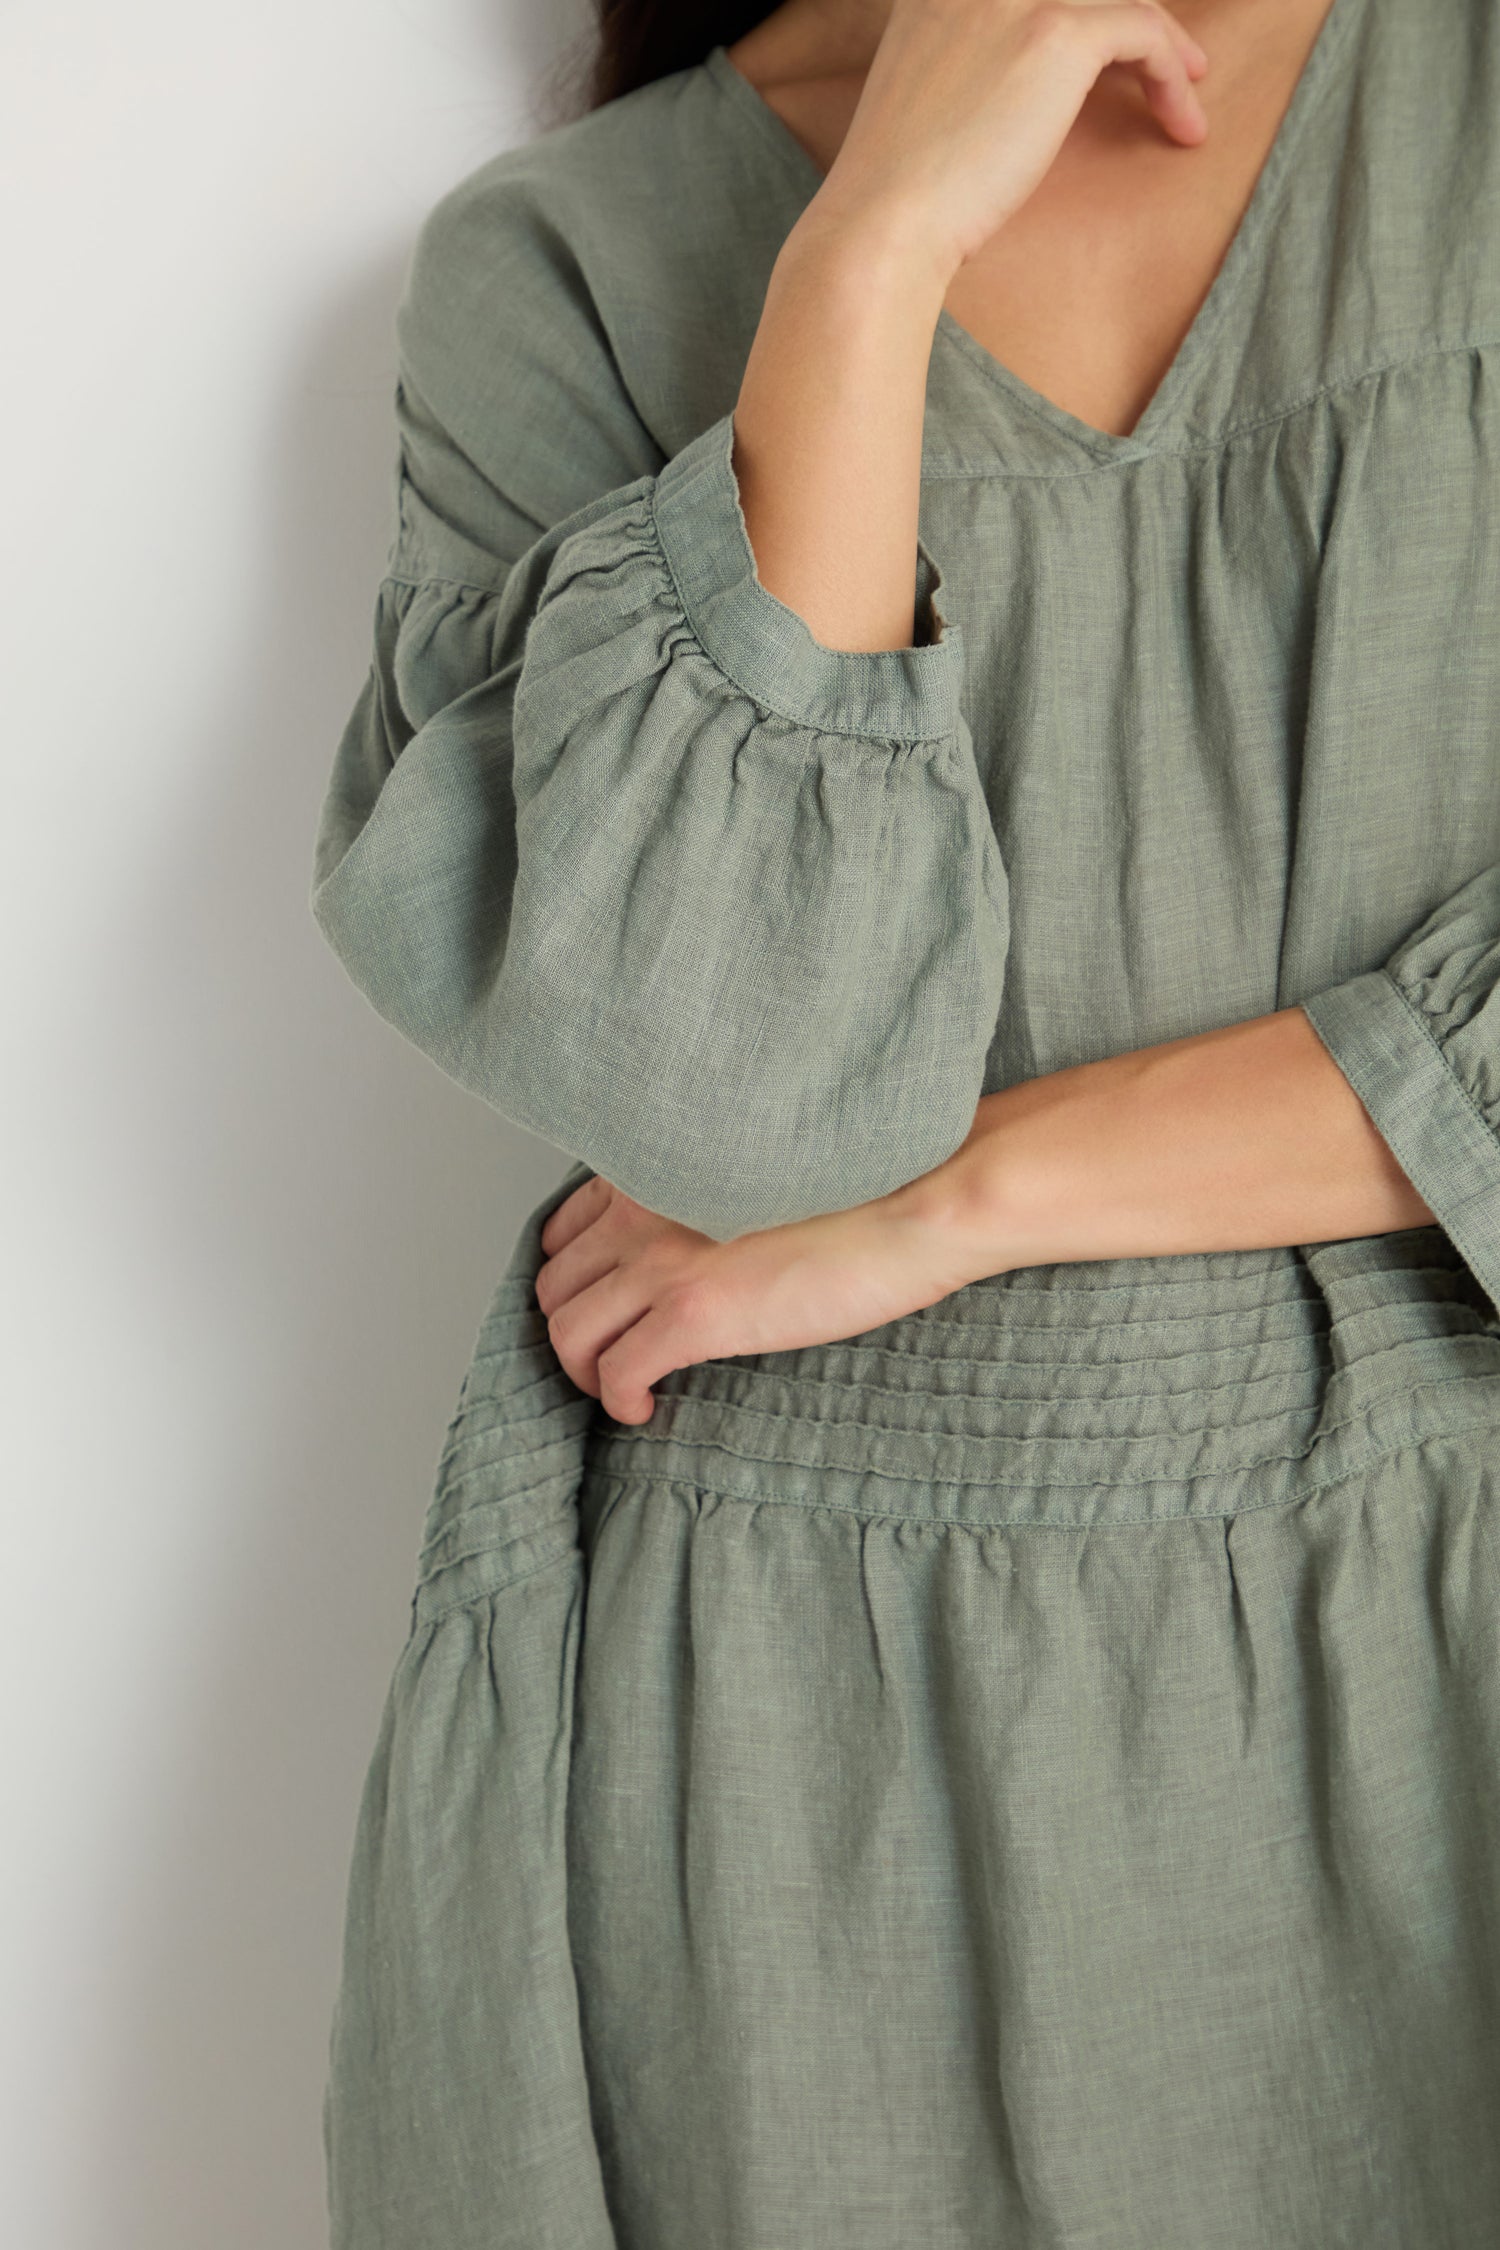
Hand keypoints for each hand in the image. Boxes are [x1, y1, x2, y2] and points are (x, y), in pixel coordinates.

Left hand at [534, 1171, 984, 1425]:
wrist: (918, 1200)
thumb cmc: (866, 1186)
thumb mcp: (757, 1173)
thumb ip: (706, 1195)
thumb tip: (697, 1242)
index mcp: (662, 1166)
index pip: (567, 1227)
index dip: (576, 1276)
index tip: (602, 1305)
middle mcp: (645, 1205)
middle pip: (556, 1282)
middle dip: (575, 1327)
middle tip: (610, 1356)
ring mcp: (664, 1259)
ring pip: (568, 1330)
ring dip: (585, 1370)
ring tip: (622, 1386)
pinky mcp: (695, 1312)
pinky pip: (615, 1372)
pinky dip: (618, 1399)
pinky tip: (646, 1408)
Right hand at [815, 0, 1210, 277]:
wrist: (884, 223)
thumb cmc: (899, 195)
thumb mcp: (927, 104)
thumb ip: (968, 69)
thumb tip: (1020, 96)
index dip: (1083, 17)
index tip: (1109, 54)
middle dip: (1123, 24)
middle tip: (1158, 64)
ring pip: (1120, 0)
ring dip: (1162, 48)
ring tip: (1184, 94)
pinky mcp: (1058, 33)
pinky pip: (1145, 29)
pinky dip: (1172, 74)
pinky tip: (1182, 121)